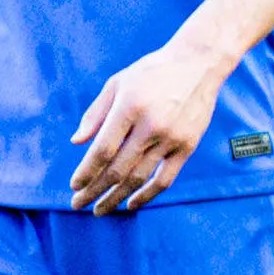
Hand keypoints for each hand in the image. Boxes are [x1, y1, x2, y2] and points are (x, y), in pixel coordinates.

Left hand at [69, 38, 232, 210]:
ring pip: (139, 178)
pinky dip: (147, 195)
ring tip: (101, 210)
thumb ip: (96, 113)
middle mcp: (150, 125)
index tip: (75, 186)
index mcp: (129, 107)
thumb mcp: (118, 83)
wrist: (199, 64)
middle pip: (117, 169)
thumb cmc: (152, 72)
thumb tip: (77, 142)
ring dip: (116, 198)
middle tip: (78, 205)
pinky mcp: (187, 146)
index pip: (102, 150)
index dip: (86, 172)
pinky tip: (132, 203)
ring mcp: (171, 138)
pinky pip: (165, 178)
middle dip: (94, 191)